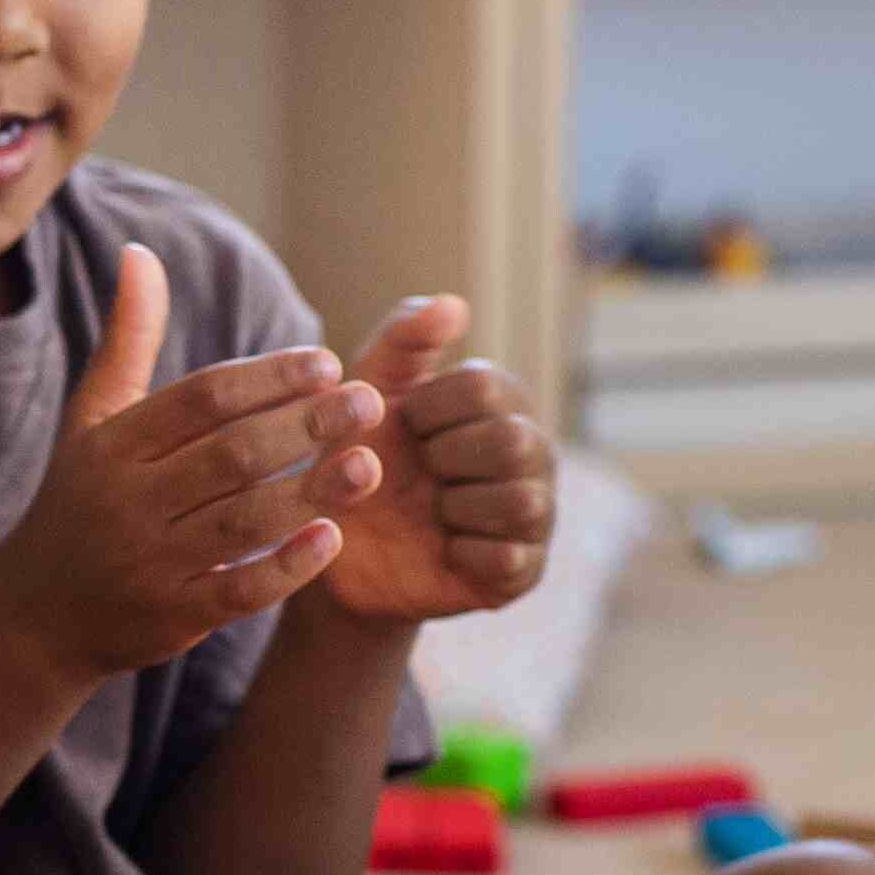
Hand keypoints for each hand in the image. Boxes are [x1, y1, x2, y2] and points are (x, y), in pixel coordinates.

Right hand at [0, 243, 387, 687]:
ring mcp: (149, 562)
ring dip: (311, 491)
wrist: (37, 615)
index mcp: (113, 445)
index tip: (326, 363)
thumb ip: (128, 339)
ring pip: (243, 521)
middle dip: (305, 426)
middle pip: (231, 455)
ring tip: (368, 464)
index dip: (268, 377)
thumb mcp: (93, 419)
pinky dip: (287, 566)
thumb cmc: (81, 499)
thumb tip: (139, 253)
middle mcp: (127, 500)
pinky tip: (332, 538)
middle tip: (368, 402)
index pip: (201, 399)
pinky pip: (239, 590)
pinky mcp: (172, 616)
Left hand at [314, 296, 555, 622]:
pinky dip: (464, 553)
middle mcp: (532, 449)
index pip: (484, 387)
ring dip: (457, 507)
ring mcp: (536, 511)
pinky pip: (509, 559)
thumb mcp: (366, 391)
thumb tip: (454, 304)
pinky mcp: (523, 570)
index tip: (402, 428)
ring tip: (430, 510)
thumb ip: (403, 339)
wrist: (338, 547)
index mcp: (501, 399)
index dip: (427, 412)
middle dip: (447, 459)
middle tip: (419, 472)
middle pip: (513, 442)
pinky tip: (440, 547)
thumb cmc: (356, 455)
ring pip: (521, 500)